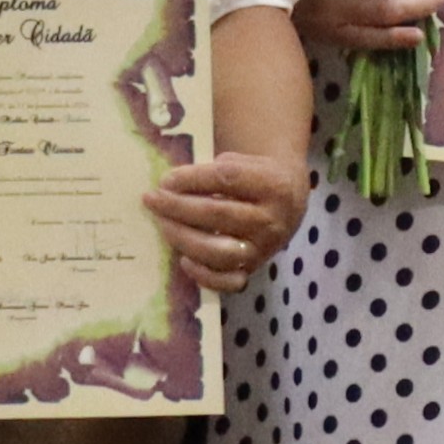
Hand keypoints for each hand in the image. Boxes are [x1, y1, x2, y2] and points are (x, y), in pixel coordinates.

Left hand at [148, 148, 311, 292]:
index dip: (192, 179)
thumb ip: (214, 172)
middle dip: (178, 207)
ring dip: (183, 237)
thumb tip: (171, 186)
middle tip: (152, 199)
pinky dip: (204, 275)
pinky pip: (228, 282)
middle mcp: (271, 220)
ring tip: (162, 224)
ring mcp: (264, 249)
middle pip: (218, 214)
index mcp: (273, 185)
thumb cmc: (256, 177)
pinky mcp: (254, 269)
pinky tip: (184, 259)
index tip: (165, 179)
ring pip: (219, 250)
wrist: (290, 202)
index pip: (226, 179)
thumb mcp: (245, 162)